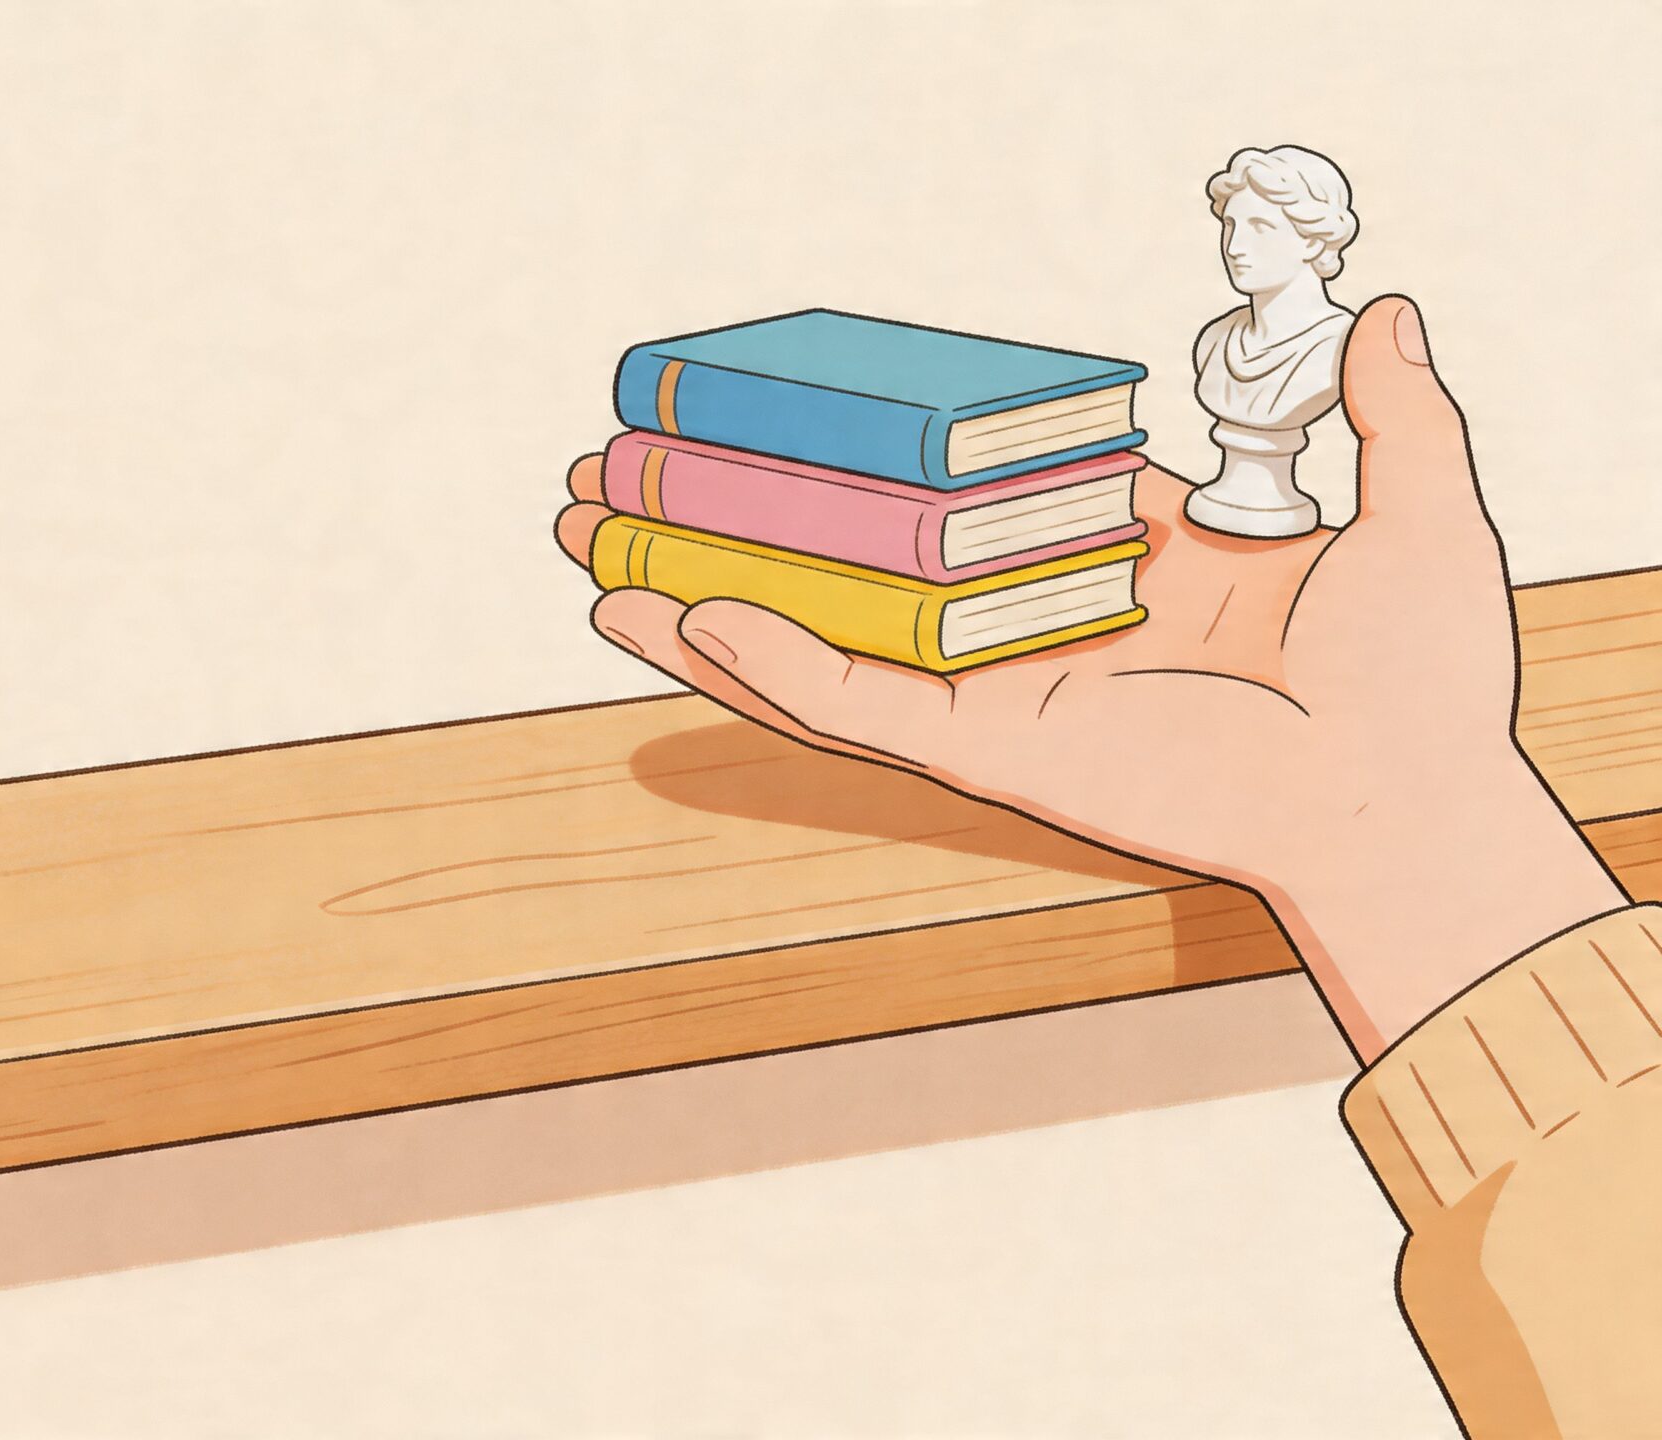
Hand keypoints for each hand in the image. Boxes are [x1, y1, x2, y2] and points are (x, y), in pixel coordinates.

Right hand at [557, 297, 1626, 1056]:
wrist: (1409, 791)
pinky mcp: (985, 746)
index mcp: (1108, 565)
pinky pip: (853, 703)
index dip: (867, 450)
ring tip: (595, 544)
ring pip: (814, 636)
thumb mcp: (1413, 506)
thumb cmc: (1423, 675)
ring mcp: (993, 687)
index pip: (955, 494)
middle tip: (631, 472)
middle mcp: (1027, 625)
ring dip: (698, 592)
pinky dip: (767, 665)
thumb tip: (1377, 308)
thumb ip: (1388, 409)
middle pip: (846, 563)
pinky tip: (682, 614)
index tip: (794, 402)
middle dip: (732, 519)